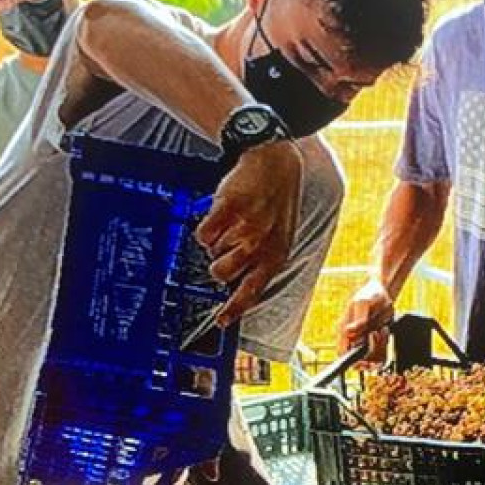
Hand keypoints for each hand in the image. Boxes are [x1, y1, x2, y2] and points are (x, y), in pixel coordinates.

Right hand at [197, 141, 301, 323]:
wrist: (276, 163)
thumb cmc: (277, 201)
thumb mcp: (280, 236)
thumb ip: (262, 260)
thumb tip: (235, 284)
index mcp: (277, 255)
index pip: (252, 292)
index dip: (233, 308)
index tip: (221, 321)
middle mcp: (262, 245)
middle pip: (221, 274)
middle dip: (218, 263)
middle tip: (226, 246)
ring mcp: (245, 228)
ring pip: (211, 252)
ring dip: (215, 240)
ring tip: (229, 224)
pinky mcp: (228, 210)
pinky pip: (203, 233)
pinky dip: (206, 227)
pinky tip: (219, 215)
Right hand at [338, 278, 394, 363]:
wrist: (382, 291)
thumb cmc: (370, 294)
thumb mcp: (363, 303)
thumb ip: (358, 319)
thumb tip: (348, 332)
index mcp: (344, 330)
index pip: (343, 353)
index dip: (353, 360)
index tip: (364, 358)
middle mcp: (353, 338)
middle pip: (360, 359)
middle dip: (371, 350)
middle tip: (376, 333)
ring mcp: (365, 340)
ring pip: (372, 357)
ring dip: (380, 345)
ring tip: (382, 328)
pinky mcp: (376, 340)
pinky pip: (381, 351)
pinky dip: (385, 343)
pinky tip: (385, 329)